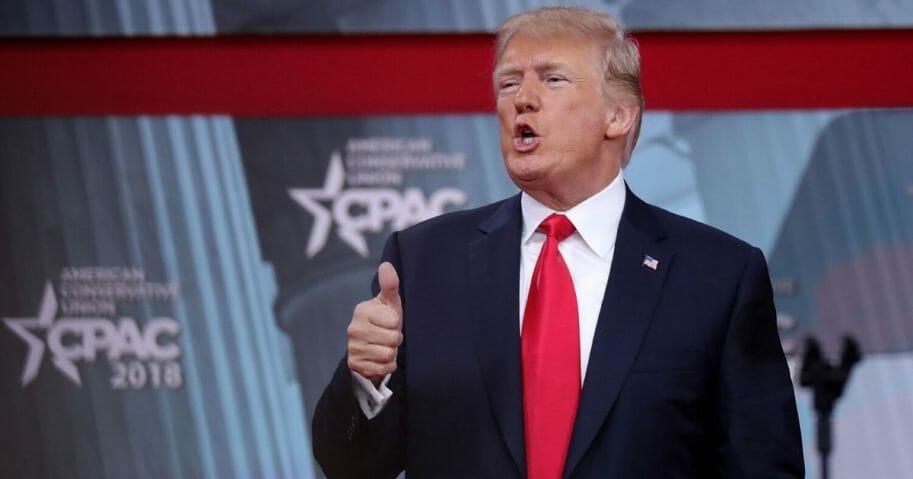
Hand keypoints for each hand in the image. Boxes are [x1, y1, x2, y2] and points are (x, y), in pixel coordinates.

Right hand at [347, 262, 403, 385]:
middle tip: (388, 336)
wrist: (372, 346)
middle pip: (392, 339)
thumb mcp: (389, 303)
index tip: (390, 322)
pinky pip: (383, 368)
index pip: (394, 322)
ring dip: (391, 353)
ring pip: (387, 355)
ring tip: (384, 346)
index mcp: (361, 311)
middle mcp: (353, 329)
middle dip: (395, 339)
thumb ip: (390, 285)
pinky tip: (380, 359)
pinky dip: (386, 366)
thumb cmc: (384, 320)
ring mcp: (353, 348)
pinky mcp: (355, 365)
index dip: (397, 324)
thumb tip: (386, 265)